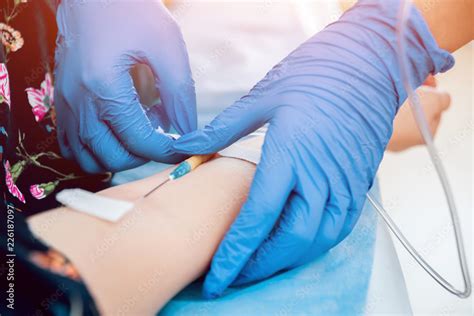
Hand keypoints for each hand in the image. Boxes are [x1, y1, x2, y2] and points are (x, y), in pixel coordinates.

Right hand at [54, 1, 195, 172]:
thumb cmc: (132, 11)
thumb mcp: (167, 46)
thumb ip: (180, 93)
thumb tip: (187, 131)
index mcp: (104, 86)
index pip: (139, 141)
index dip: (168, 150)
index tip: (185, 146)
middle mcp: (78, 102)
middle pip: (113, 157)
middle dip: (145, 155)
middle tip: (161, 132)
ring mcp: (65, 105)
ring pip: (88, 158)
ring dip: (120, 156)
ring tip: (139, 130)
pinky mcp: (61, 103)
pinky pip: (72, 146)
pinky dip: (96, 150)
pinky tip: (117, 131)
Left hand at [173, 1, 453, 297]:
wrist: (368, 65)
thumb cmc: (314, 74)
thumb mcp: (262, 97)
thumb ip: (220, 131)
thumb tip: (182, 148)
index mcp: (290, 154)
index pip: (258, 217)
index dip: (235, 254)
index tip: (216, 279)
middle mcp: (320, 176)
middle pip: (290, 239)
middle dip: (260, 266)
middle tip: (233, 277)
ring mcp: (344, 183)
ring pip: (318, 240)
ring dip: (287, 260)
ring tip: (260, 266)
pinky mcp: (359, 183)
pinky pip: (339, 228)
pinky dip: (314, 245)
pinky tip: (296, 246)